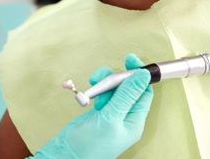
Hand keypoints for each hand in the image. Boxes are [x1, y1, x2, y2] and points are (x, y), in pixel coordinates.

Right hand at [32, 54, 152, 158]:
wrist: (65, 155)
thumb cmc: (89, 146)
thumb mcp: (110, 117)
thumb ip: (126, 95)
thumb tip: (143, 76)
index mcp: (134, 120)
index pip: (143, 91)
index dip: (138, 74)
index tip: (130, 60)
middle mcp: (124, 116)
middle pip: (127, 87)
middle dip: (116, 78)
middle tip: (104, 75)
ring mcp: (111, 114)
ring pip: (113, 89)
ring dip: (104, 83)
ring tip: (94, 87)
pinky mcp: (98, 112)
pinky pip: (102, 94)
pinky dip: (96, 89)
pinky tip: (90, 94)